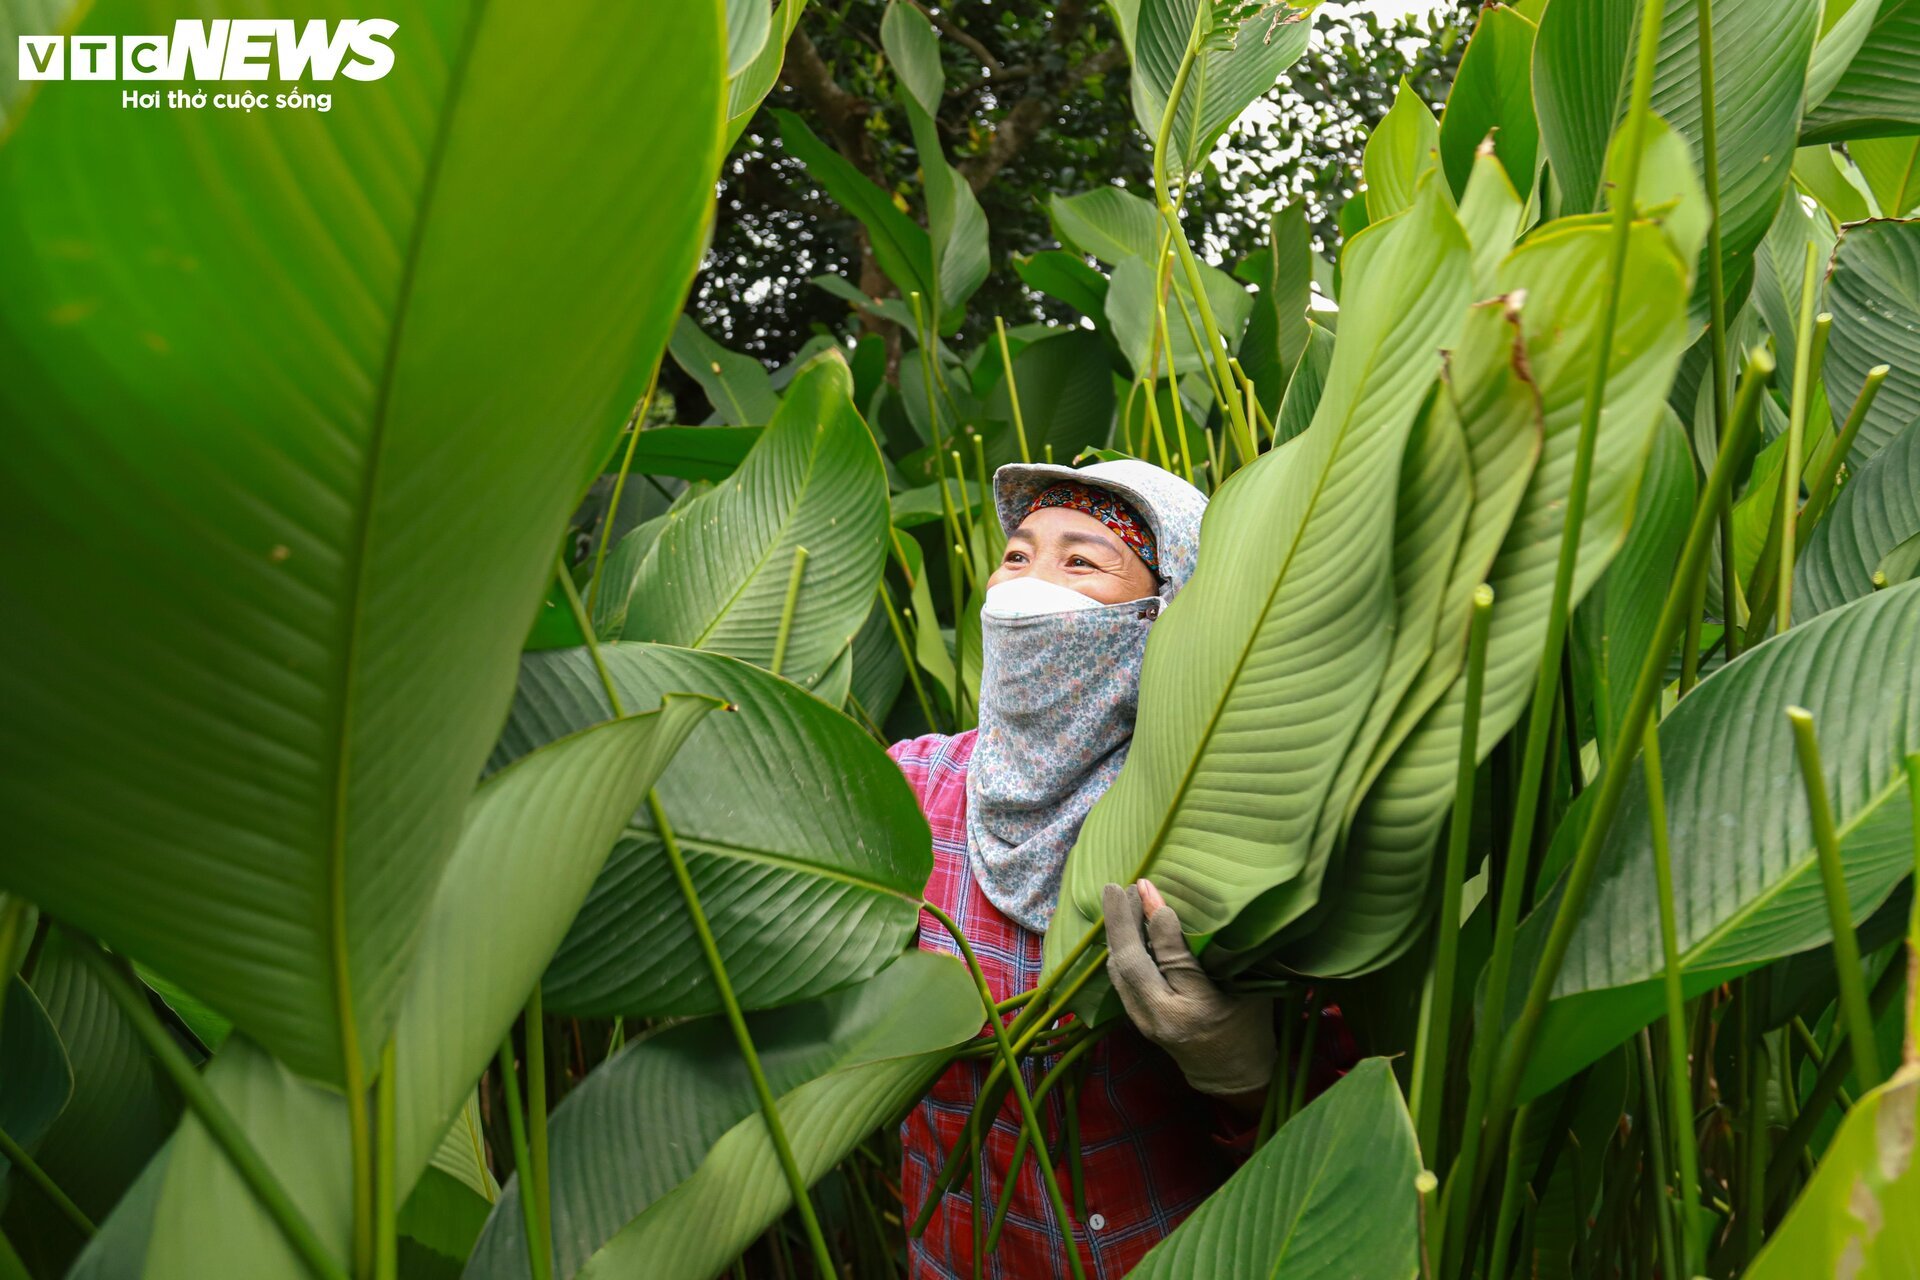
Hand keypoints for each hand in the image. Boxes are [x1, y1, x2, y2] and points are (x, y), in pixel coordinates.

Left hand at [1102, 879, 1277, 1097]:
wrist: (1231, 1077)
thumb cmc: (1250, 1028)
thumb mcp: (1250, 991)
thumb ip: (1226, 956)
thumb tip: (1196, 911)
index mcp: (1200, 1012)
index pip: (1174, 964)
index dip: (1161, 927)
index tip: (1150, 890)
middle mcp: (1163, 1019)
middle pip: (1132, 966)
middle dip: (1121, 923)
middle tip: (1118, 886)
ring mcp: (1145, 1023)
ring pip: (1119, 972)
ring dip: (1116, 933)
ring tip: (1119, 897)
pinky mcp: (1136, 1020)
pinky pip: (1120, 979)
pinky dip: (1119, 949)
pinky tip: (1121, 926)